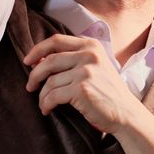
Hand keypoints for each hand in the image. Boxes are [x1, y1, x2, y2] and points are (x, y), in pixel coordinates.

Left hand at [24, 34, 139, 132]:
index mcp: (91, 46)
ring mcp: (85, 72)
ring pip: (50, 81)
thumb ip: (74, 59)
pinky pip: (53, 95)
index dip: (37, 50)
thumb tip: (40, 60)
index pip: (56, 40)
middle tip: (30, 86)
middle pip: (49, 60)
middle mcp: (88, 55)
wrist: (125, 112)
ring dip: (42, 95)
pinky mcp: (81, 89)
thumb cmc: (108, 92)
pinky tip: (47, 109)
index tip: (28, 61)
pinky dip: (46, 104)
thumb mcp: (96, 66)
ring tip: (43, 103)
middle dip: (35, 74)